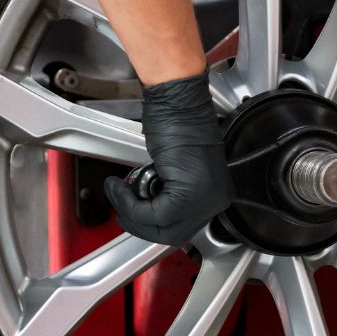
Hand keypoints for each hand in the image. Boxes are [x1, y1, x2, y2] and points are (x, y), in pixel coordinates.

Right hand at [104, 71, 233, 246]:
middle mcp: (215, 200)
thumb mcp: (176, 169)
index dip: (150, 223)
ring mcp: (204, 199)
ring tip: (119, 192)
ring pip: (161, 227)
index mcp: (217, 195)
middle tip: (121, 207)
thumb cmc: (177, 122)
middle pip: (171, 234)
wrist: (178, 101)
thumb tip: (147, 212)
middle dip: (139, 223)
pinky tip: (121, 188)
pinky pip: (154, 214)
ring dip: (132, 212)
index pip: (180, 227)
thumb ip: (168, 194)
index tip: (131, 212)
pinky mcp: (189, 194)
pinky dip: (130, 204)